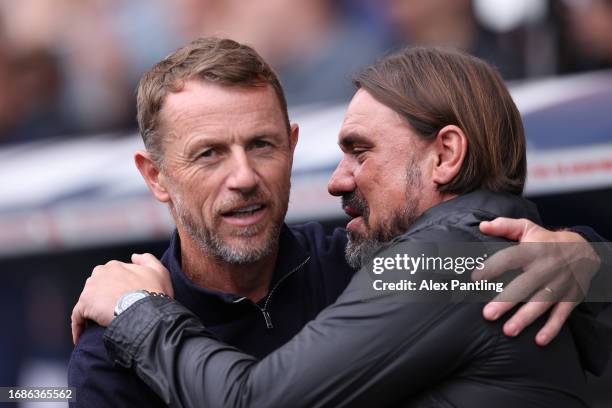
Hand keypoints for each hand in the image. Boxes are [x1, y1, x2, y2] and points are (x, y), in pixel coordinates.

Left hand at [71, 253, 172, 344]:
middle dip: (101, 299)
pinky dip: (79, 327)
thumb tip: (134, 256)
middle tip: (111, 314)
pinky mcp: (84, 305)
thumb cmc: (154, 294)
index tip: (122, 302)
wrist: (146, 313)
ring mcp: (90, 289)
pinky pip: (78, 317)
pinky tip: (82, 338)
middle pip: (97, 287)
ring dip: (91, 312)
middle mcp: (100, 273)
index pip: (110, 277)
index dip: (116, 290)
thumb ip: (147, 260)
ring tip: (98, 328)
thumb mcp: (159, 271)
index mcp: (115, 266)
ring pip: (87, 301)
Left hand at [476, 218, 599, 345]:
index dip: (492, 267)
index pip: (509, 258)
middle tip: (488, 314)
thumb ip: (504, 226)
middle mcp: (546, 268)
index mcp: (533, 251)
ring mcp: (559, 285)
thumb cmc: (546, 241)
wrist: (585, 250)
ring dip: (525, 318)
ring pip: (541, 303)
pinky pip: (561, 315)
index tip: (475, 278)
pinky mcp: (570, 298)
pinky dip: (552, 328)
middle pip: (524, 286)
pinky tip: (539, 340)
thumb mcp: (528, 228)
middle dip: (506, 301)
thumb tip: (482, 226)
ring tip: (508, 331)